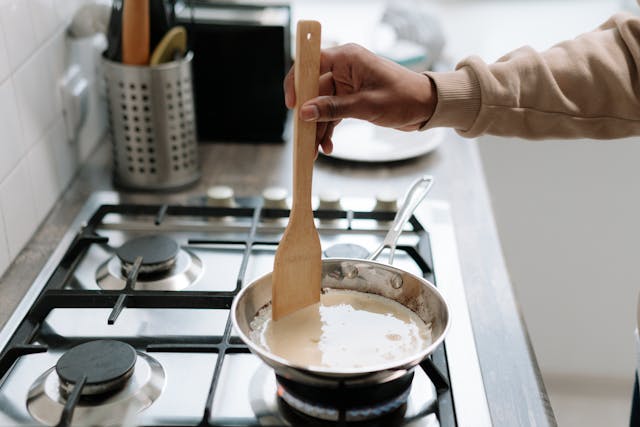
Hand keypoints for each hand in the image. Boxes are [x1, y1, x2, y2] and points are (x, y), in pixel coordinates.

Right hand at [283, 43, 436, 154]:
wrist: (426, 107)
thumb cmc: (404, 97)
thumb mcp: (367, 105)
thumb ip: (334, 108)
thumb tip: (305, 112)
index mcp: (347, 58)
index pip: (311, 63)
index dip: (297, 83)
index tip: (292, 105)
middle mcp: (344, 68)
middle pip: (314, 90)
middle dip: (309, 116)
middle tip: (304, 137)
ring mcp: (347, 84)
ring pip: (321, 105)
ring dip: (318, 127)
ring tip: (316, 149)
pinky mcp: (351, 98)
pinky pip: (332, 113)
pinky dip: (329, 129)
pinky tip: (327, 146)